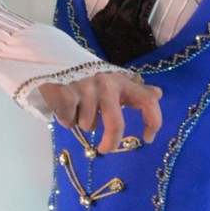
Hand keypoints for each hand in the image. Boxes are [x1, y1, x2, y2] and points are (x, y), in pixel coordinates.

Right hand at [39, 72, 162, 153]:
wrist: (50, 61)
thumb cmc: (87, 79)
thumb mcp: (113, 83)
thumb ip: (134, 90)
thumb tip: (158, 93)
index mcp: (121, 82)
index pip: (147, 101)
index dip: (153, 121)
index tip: (148, 138)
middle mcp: (107, 84)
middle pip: (116, 125)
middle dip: (111, 142)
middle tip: (105, 149)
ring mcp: (86, 89)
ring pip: (88, 125)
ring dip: (81, 122)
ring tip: (76, 107)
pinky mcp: (65, 94)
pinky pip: (69, 122)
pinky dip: (66, 120)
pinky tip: (63, 107)